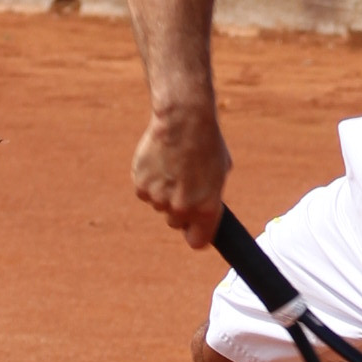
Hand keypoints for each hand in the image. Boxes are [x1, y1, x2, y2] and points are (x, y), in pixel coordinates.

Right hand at [131, 99, 231, 248]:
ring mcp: (159, 199)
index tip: (195, 227)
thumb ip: (210, 195)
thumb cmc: (206, 143)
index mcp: (206, 209)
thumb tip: (203, 208)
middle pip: (176, 222)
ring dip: (164, 191)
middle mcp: (182, 209)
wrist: (183, 119)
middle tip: (183, 182)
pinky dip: (150, 181)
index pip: (198, 242)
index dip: (196, 234)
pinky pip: (145, 192)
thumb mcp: (220, 172)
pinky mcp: (141, 187)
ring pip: (159, 205)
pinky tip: (159, 162)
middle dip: (179, 207)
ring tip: (173, 165)